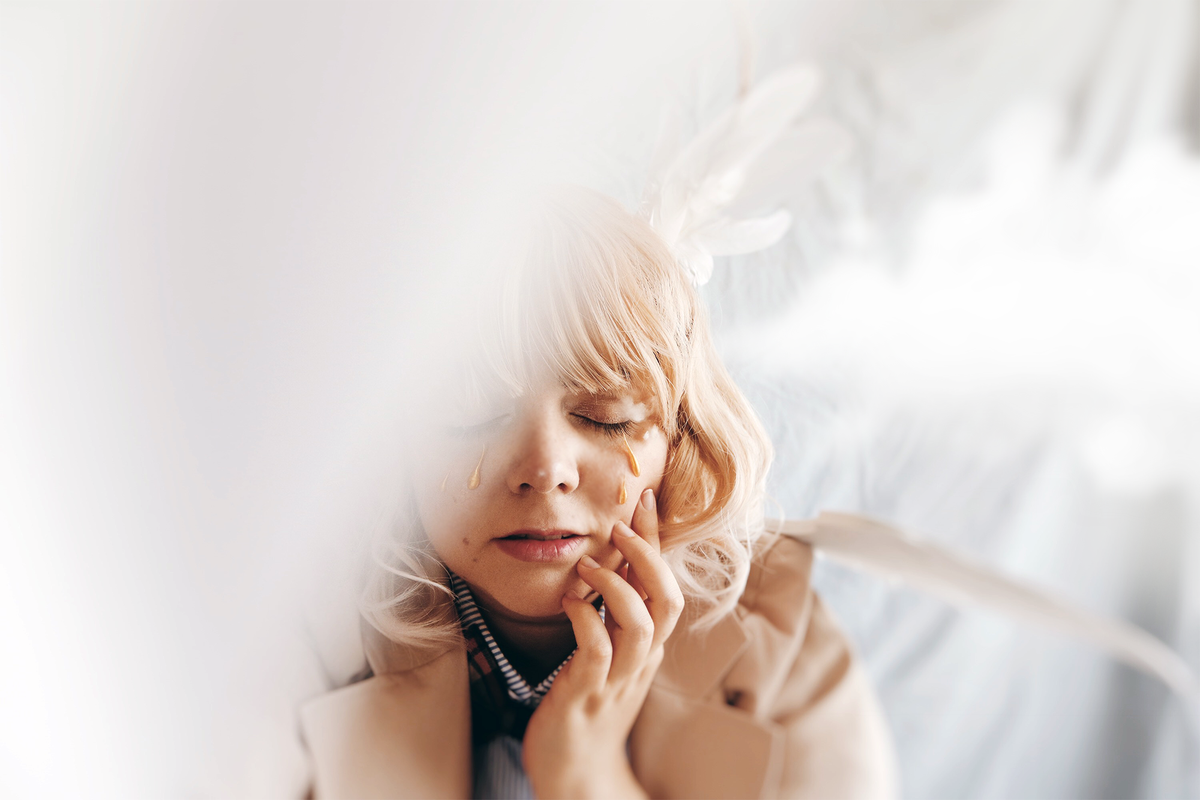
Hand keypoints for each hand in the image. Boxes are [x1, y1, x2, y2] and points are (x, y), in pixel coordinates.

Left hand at [522, 489, 684, 799]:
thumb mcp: (608, 655)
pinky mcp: (586, 696)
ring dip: (617, 586)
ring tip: (588, 564)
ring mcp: (617, 680)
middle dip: (648, 556)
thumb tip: (614, 563)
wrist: (577, 775)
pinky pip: (598, 651)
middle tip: (622, 523)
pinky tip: (569, 603)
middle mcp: (640, 661)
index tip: (644, 498)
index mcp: (646, 648)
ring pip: (642, 624)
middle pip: (668, 599)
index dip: (657, 541)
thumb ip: (614, 613)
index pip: (666, 585)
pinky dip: (586, 620)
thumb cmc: (586, 710)